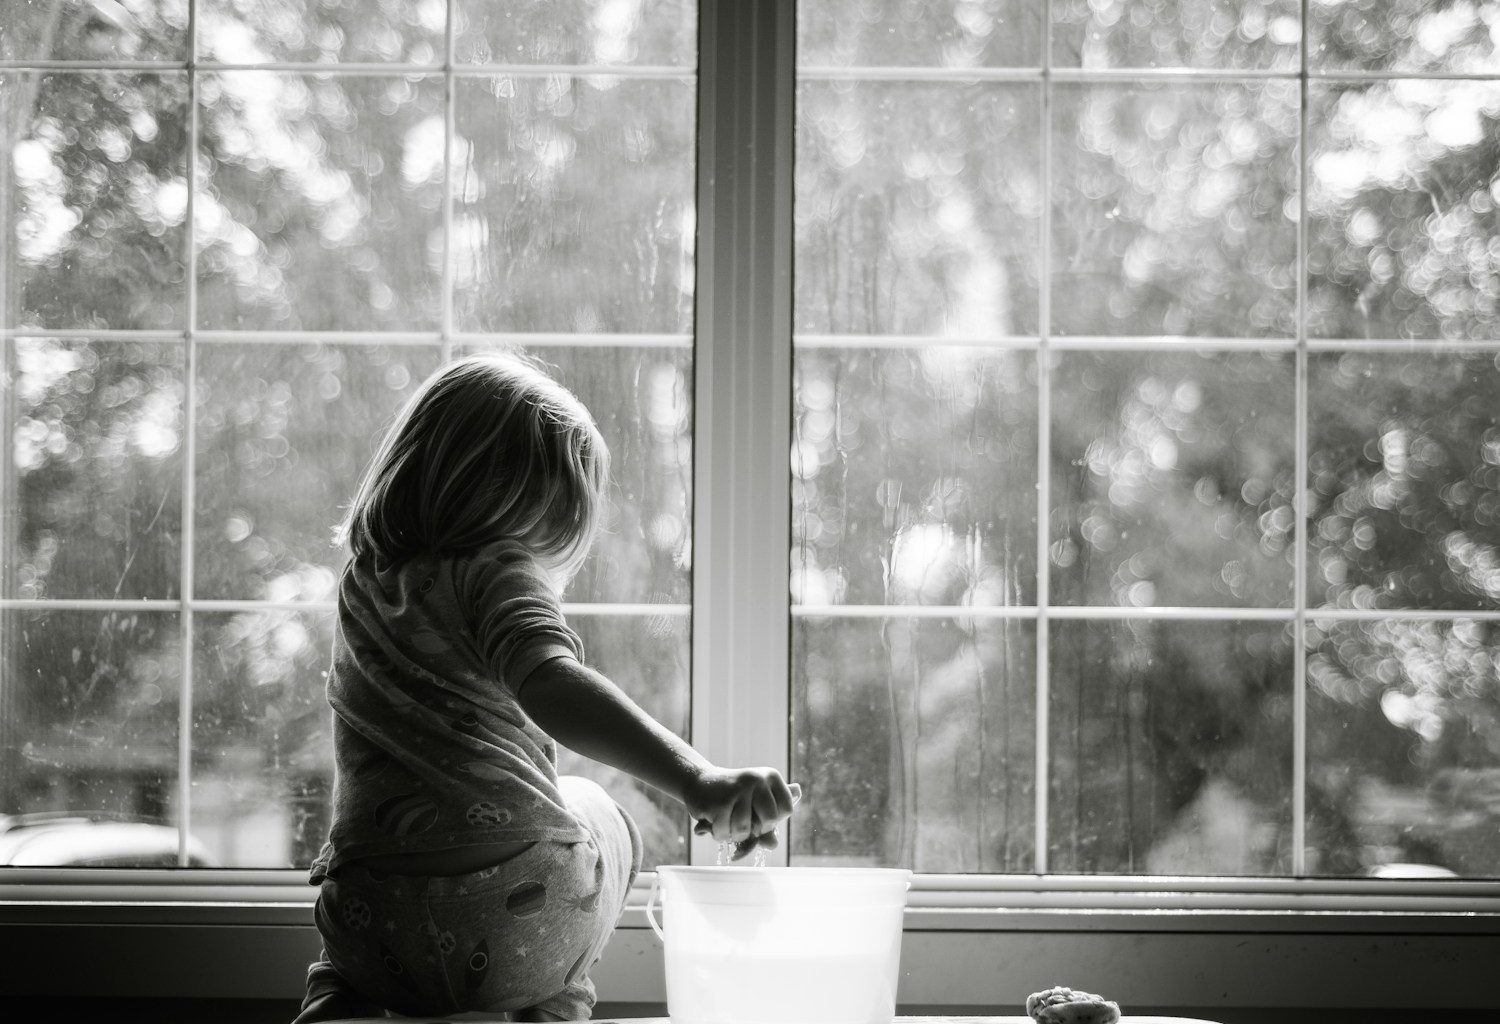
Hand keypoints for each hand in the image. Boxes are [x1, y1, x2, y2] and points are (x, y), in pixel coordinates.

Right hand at [683, 767, 799, 860]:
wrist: (698, 780)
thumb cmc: (732, 795)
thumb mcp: (753, 803)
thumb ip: (767, 822)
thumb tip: (773, 844)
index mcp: (770, 776)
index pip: (786, 808)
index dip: (774, 819)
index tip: (759, 814)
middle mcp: (756, 779)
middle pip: (770, 820)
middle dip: (756, 829)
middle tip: (742, 821)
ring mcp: (737, 790)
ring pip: (744, 830)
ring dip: (733, 834)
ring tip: (726, 820)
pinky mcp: (718, 803)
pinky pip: (724, 833)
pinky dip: (719, 834)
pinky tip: (713, 820)